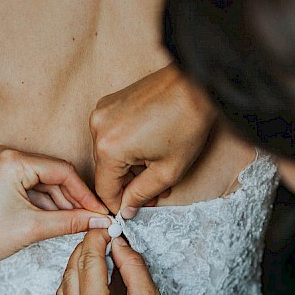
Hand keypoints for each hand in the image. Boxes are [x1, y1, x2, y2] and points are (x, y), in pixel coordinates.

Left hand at [0, 145, 111, 267]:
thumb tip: (100, 220)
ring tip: (82, 222)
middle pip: (55, 175)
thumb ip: (71, 221)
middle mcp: (8, 154)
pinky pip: (34, 186)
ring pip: (47, 182)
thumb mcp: (33, 228)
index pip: (62, 171)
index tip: (101, 212)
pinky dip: (48, 203)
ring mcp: (5, 163)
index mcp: (13, 160)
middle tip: (96, 218)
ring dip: (63, 203)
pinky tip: (63, 218)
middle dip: (75, 200)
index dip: (85, 194)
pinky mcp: (3, 175)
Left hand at [56, 230, 197, 294]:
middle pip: (70, 274)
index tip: (106, 228)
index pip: (88, 263)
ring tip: (99, 258)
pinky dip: (75, 290)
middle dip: (85, 251)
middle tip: (103, 238)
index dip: (96, 240)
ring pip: (63, 290)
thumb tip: (118, 242)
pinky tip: (93, 282)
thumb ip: (131, 265)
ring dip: (77, 270)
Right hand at [90, 65, 215, 217]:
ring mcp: (103, 112)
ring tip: (157, 169)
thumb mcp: (168, 171)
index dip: (119, 204)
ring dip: (130, 166)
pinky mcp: (110, 103)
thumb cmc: (187, 123)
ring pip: (110, 153)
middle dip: (128, 184)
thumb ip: (142, 194)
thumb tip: (126, 209)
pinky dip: (128, 147)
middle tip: (154, 192)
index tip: (132, 210)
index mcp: (109, 148)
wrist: (196, 84)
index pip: (104, 189)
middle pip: (106, 170)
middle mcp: (99, 128)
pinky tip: (150, 149)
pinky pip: (112, 135)